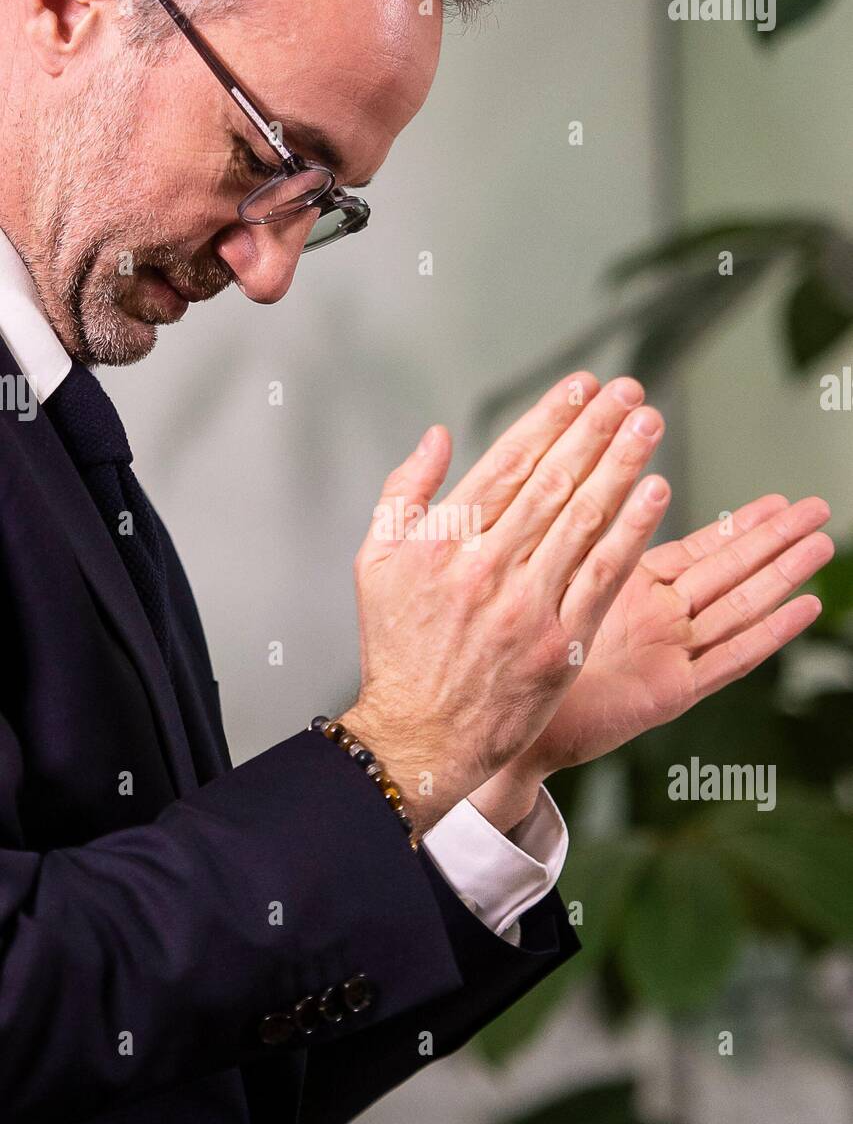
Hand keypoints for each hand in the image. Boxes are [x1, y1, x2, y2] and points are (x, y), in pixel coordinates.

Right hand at [342, 371, 670, 839]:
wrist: (418, 736)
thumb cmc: (396, 650)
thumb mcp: (374, 562)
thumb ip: (403, 492)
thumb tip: (437, 436)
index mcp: (442, 542)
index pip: (507, 463)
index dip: (550, 419)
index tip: (581, 387)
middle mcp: (485, 568)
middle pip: (553, 482)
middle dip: (595, 429)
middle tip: (628, 391)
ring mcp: (525, 607)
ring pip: (583, 521)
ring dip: (621, 465)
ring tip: (647, 424)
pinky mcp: (558, 645)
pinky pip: (602, 577)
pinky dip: (630, 532)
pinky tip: (653, 494)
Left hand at [512, 492, 832, 776]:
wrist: (505, 722)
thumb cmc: (516, 659)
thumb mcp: (545, 586)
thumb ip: (573, 543)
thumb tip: (574, 483)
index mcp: (630, 590)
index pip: (698, 548)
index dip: (738, 523)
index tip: (776, 498)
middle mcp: (658, 621)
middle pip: (730, 570)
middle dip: (775, 539)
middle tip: (818, 508)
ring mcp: (669, 655)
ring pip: (738, 605)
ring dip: (781, 574)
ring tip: (821, 543)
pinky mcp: (672, 692)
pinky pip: (729, 658)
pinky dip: (768, 632)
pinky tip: (804, 607)